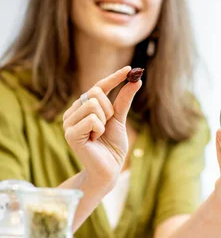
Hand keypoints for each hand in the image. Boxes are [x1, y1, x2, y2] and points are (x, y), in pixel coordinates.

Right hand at [62, 66, 141, 184]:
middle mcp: (73, 112)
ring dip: (104, 121)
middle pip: (96, 93)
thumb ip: (124, 100)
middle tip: (106, 126)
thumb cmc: (113, 146)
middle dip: (109, 110)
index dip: (114, 77)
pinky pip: (92, 119)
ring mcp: (68, 122)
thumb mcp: (120, 119)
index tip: (130, 69)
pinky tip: (94, 140)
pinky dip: (99, 129)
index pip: (99, 86)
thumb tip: (136, 80)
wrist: (109, 169)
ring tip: (99, 134)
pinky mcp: (69, 133)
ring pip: (94, 105)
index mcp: (84, 107)